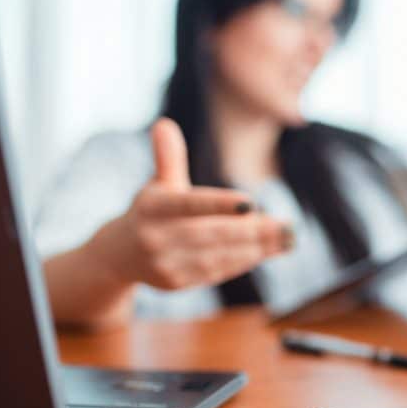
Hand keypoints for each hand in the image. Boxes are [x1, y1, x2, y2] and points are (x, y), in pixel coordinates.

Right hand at [90, 118, 292, 290]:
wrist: (121, 254)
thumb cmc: (152, 210)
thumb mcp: (158, 183)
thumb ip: (169, 157)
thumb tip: (164, 124)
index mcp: (152, 207)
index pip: (190, 205)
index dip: (220, 205)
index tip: (251, 204)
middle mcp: (154, 237)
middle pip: (211, 234)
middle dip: (252, 230)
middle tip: (286, 225)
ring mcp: (164, 263)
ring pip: (218, 256)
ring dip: (256, 248)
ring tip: (286, 238)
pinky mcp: (175, 283)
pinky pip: (216, 272)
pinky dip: (244, 261)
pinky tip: (268, 251)